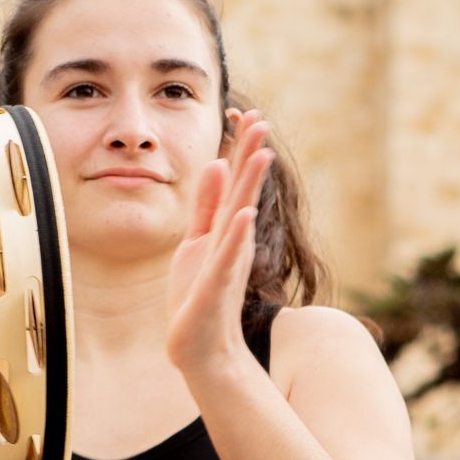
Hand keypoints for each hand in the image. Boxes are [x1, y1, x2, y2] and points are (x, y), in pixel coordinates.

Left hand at [165, 110, 271, 381]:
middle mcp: (232, 240)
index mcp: (225, 227)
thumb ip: (207, 205)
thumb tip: (216, 164)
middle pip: (243, 190)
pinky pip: (228, 255)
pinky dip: (236, 234)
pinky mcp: (216, 285)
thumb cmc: (197, 294)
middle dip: (250, 154)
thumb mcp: (197, 240)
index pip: (235, 181)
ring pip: (240, 215)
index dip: (240, 148)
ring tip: (261, 155)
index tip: (248, 114)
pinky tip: (243, 214)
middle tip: (261, 120)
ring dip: (250, 185)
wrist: (199, 346)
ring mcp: (226, 260)